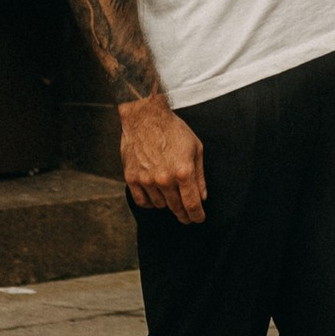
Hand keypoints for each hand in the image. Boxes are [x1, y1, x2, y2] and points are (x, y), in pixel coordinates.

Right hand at [120, 91, 205, 222]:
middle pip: (176, 208)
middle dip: (184, 214)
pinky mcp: (132, 178)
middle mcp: (165, 179)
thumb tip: (202, 197)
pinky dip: (150, 202)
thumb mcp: (195, 148)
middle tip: (187, 216)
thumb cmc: (172, 129)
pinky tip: (155, 196)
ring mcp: (147, 180)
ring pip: (160, 205)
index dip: (197, 216)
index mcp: (183, 171)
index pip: (192, 204)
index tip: (198, 219)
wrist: (145, 116)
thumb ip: (199, 175)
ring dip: (167, 204)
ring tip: (170, 196)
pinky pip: (142, 202)